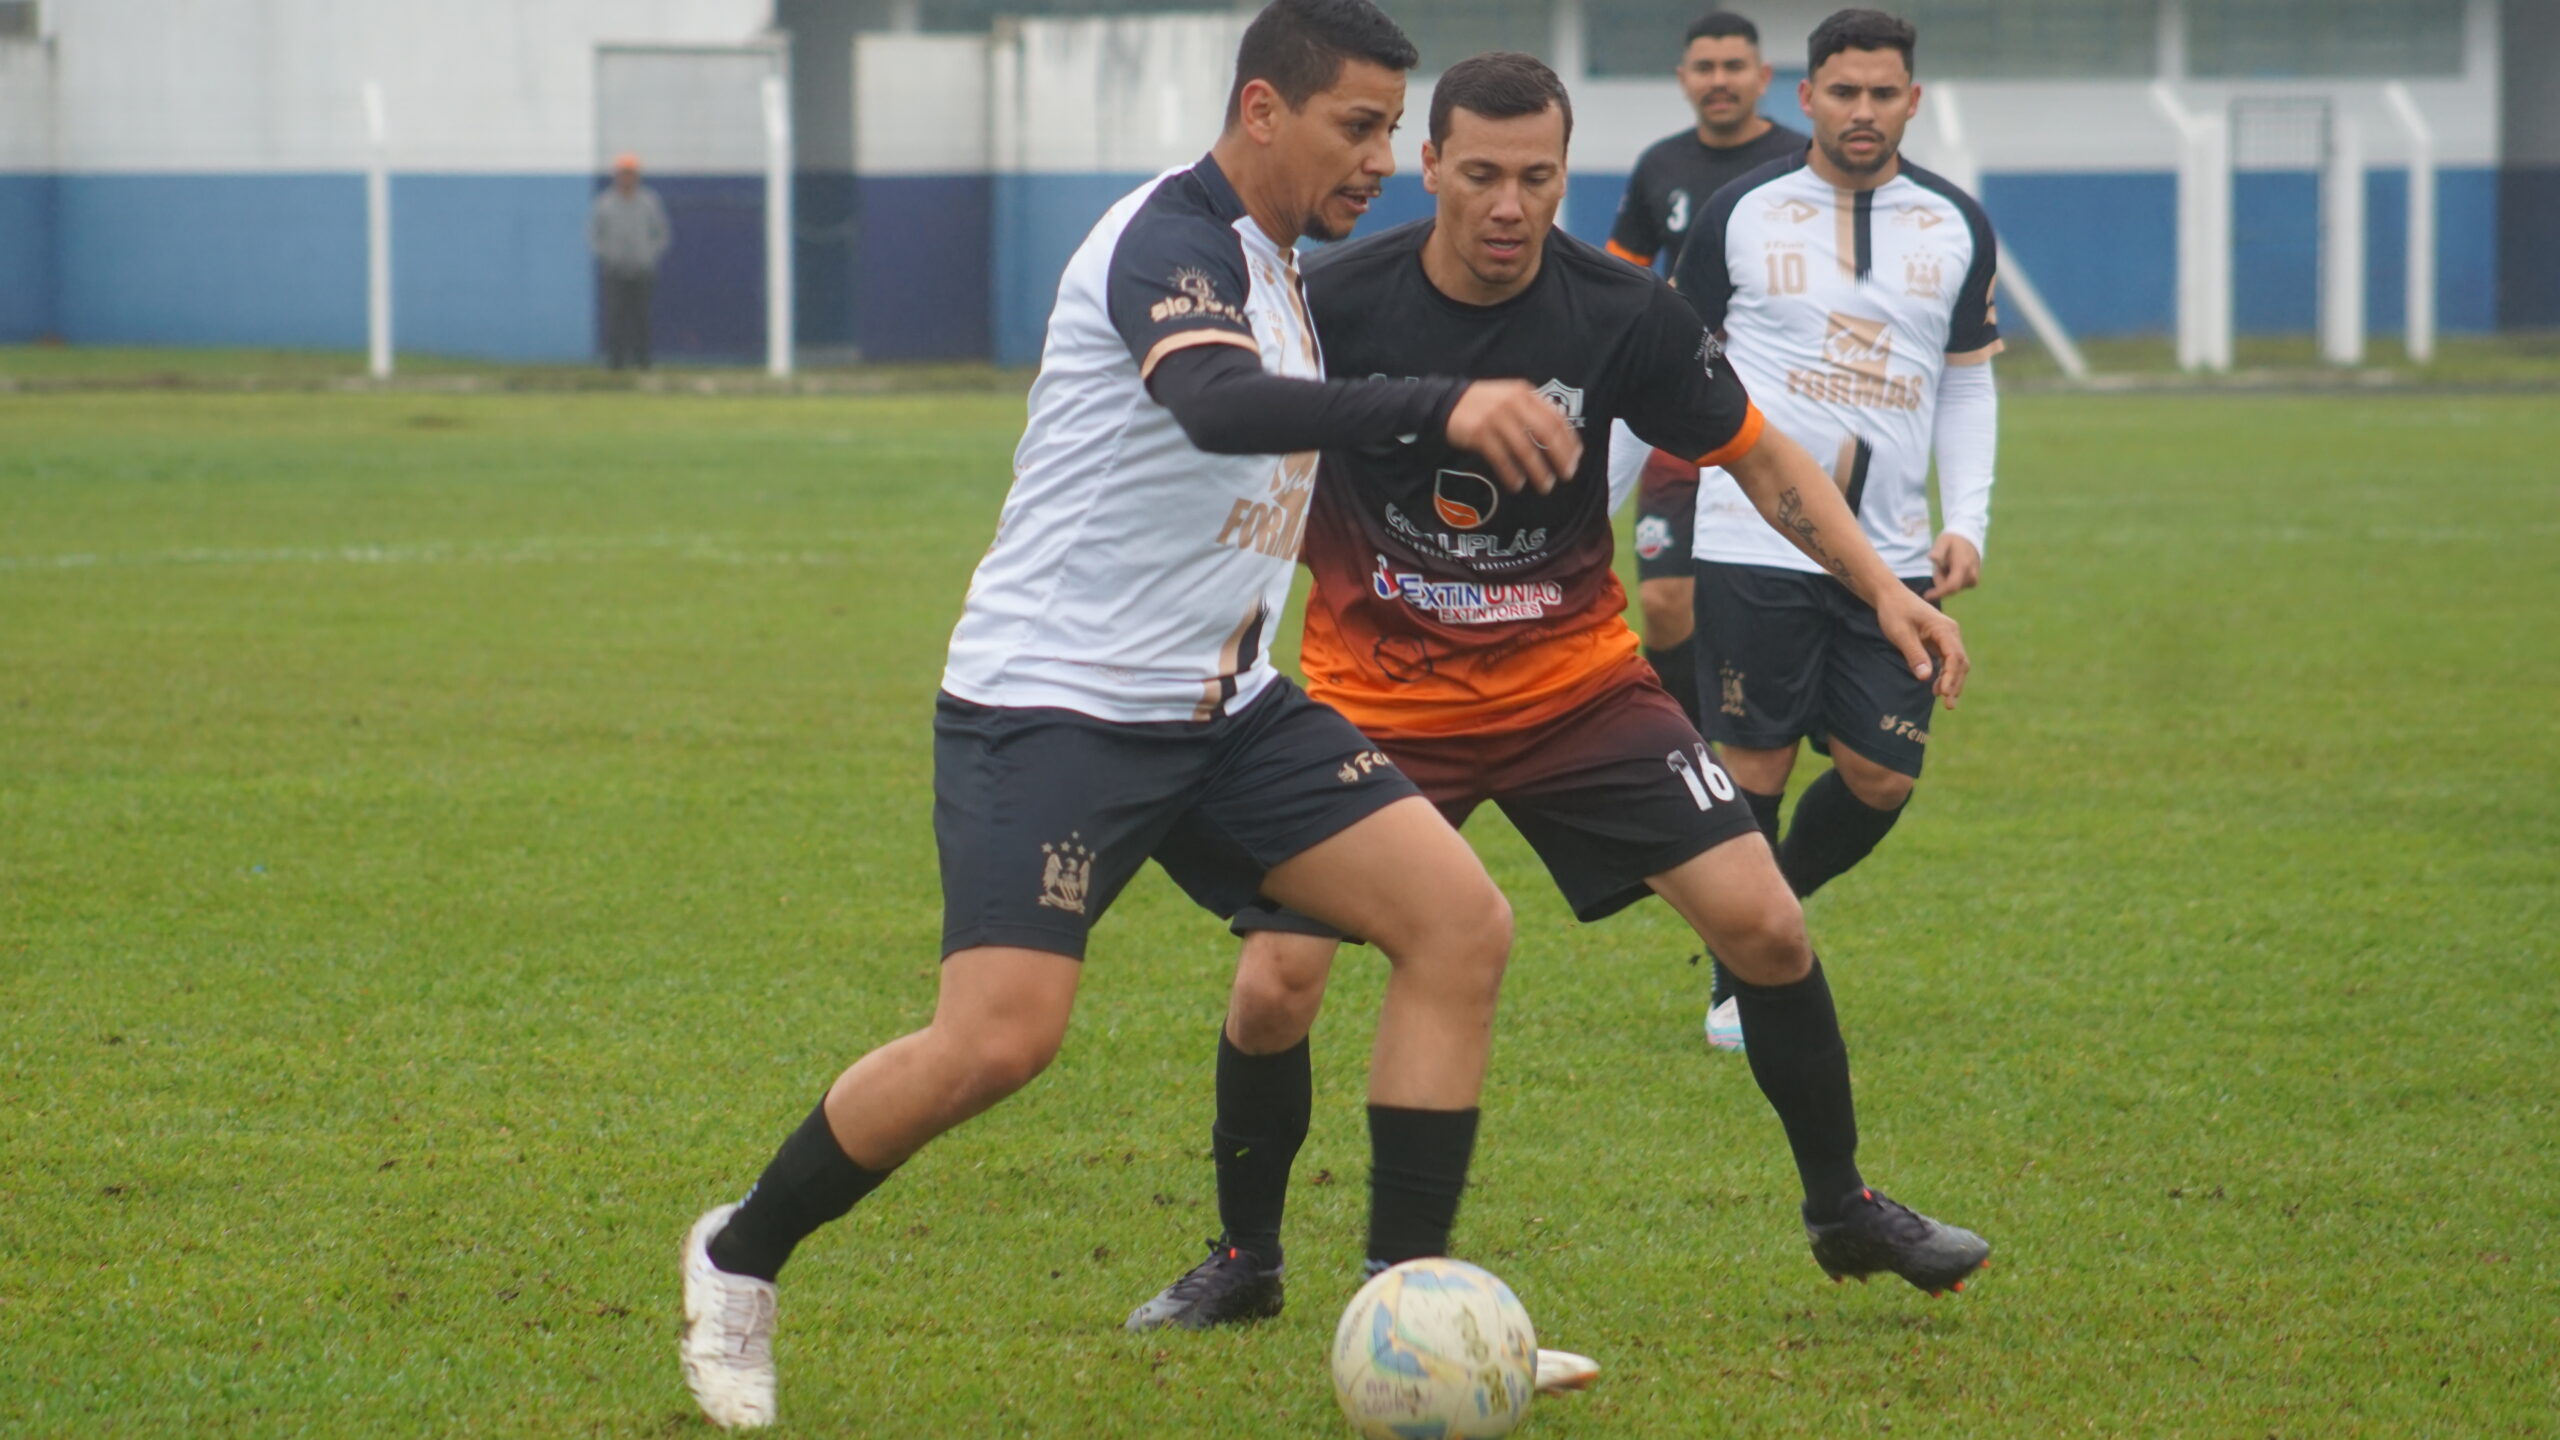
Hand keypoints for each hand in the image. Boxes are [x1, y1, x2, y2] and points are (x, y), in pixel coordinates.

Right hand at [1443, 381, 1581, 493]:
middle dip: (1560, 457)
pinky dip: (1511, 473)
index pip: (1556, 418)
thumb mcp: (1511, 397)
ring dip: (1538, 470)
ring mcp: (1495, 418)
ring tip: (1545, 486)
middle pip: (1545, 433)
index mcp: (1525, 394)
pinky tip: (1517, 484)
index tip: (1576, 458)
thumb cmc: (1484, 403)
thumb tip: (1560, 435)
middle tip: (1567, 475)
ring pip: (1525, 449)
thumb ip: (1533, 410)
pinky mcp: (1479, 433)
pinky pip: (1501, 458)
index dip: (1569, 440)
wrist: (1446, 401)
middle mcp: (1513, 404)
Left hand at [1877, 585, 1968, 705]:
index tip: (1943, 693)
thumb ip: (1914, 654)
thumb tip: (1925, 677)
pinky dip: (1946, 674)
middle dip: (1955, 683)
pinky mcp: (1941, 641)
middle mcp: (1951, 632)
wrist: (1891, 597)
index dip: (1950, 676)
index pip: (1954, 656)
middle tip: (1949, 705)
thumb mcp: (1900, 633)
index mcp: (1944, 628)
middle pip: (1960, 662)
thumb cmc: (1895, 612)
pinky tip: (1937, 688)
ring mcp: (1947, 637)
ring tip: (1945, 701)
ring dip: (1952, 681)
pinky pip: (1948, 660)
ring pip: (1957, 663)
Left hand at [1926, 533, 1981, 600]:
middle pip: (1950, 589)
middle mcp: (1971, 575)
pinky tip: (1951, 570)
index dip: (1938, 593)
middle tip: (1939, 567)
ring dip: (1945, 580)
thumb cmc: (1952, 541)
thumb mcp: (1943, 542)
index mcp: (1963, 566)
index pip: (1951, 586)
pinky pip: (1958, 587)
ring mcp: (1974, 579)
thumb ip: (1938, 550)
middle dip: (1940, 581)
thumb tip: (1932, 558)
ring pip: (1953, 588)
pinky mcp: (1974, 582)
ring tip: (1946, 566)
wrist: (1968, 539)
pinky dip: (1951, 581)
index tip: (1926, 596)